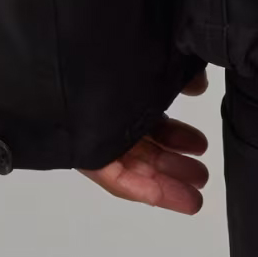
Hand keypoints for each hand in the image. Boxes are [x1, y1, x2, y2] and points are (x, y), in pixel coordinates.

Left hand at [80, 73, 211, 215]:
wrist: (55, 74)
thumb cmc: (104, 61)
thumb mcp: (148, 65)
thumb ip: (175, 78)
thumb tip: (199, 85)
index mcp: (125, 100)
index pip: (156, 123)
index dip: (181, 138)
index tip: (202, 148)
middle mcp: (115, 122)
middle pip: (149, 150)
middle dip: (178, 166)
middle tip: (202, 176)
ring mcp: (101, 142)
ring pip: (138, 167)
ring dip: (166, 182)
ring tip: (194, 192)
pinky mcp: (87, 160)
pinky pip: (116, 178)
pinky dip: (139, 188)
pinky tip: (159, 196)